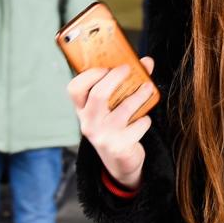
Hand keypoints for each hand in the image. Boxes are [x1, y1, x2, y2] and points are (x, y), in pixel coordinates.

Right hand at [68, 58, 156, 189]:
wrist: (119, 161)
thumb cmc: (115, 124)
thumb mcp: (112, 105)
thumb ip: (126, 82)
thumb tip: (146, 61)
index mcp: (82, 109)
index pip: (75, 89)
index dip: (90, 75)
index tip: (107, 66)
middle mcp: (89, 122)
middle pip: (98, 94)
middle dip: (115, 77)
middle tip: (128, 68)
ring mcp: (103, 136)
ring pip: (124, 108)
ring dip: (139, 95)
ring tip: (148, 87)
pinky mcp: (119, 147)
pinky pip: (138, 125)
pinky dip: (145, 119)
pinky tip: (144, 119)